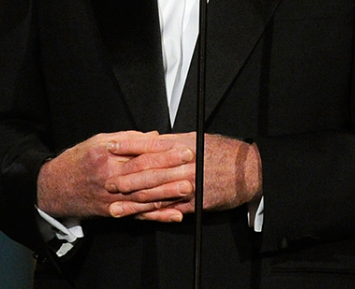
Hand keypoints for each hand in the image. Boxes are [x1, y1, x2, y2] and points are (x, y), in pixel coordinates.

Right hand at [36, 131, 194, 221]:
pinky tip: (174, 214)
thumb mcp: (98, 142)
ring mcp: (112, 197)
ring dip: (168, 193)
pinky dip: (157, 216)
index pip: (139, 153)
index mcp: (106, 156)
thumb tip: (153, 136)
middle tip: (191, 165)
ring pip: (144, 196)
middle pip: (144, 174)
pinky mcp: (113, 212)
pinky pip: (138, 215)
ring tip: (187, 188)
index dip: (163, 151)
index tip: (181, 147)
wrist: (54, 188)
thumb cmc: (77, 161)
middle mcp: (109, 177)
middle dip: (170, 170)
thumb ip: (127, 139)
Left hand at [106, 133, 262, 218]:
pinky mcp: (193, 203)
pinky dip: (152, 214)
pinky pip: (168, 209)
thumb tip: (154, 139)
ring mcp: (188, 185)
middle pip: (147, 172)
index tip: (110, 147)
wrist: (248, 170)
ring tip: (114, 205)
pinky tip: (138, 216)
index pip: (149, 145)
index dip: (127, 146)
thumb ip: (175, 142)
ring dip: (132, 201)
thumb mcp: (198, 139)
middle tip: (106, 181)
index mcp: (182, 146)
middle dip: (124, 177)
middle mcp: (183, 165)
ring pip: (154, 194)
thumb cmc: (224, 151)